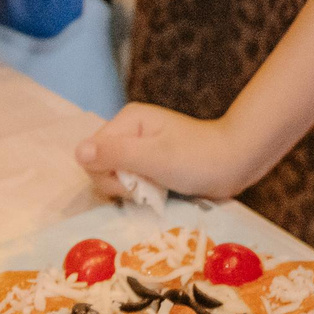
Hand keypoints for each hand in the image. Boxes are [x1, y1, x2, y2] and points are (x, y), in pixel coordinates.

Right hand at [78, 103, 270, 201]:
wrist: (235, 163)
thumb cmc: (197, 158)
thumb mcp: (154, 157)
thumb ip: (116, 154)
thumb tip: (77, 152)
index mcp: (128, 120)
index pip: (92, 153)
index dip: (107, 174)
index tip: (134, 183)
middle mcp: (129, 131)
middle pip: (100, 166)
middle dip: (119, 184)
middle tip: (148, 187)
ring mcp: (139, 149)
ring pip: (114, 178)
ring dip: (131, 190)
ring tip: (157, 189)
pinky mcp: (149, 165)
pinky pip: (130, 183)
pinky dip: (141, 192)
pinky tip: (159, 193)